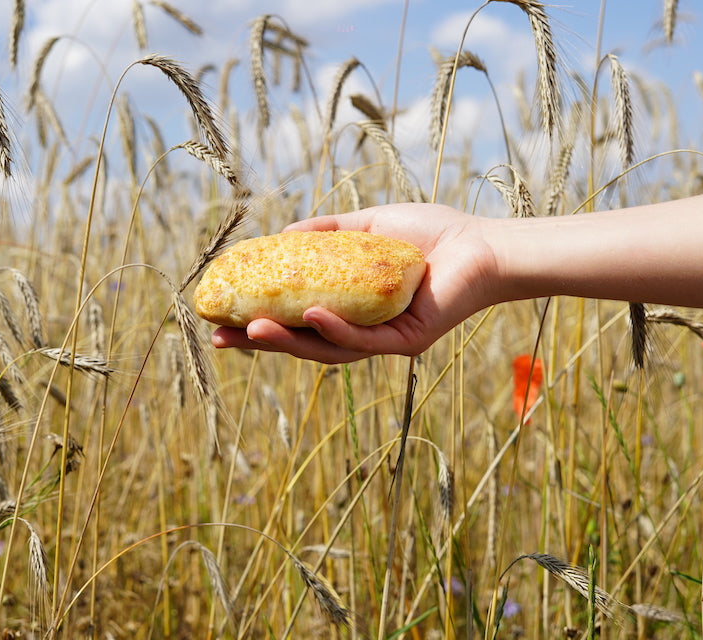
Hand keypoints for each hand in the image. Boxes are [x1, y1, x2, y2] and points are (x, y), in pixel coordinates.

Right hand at [210, 203, 498, 362]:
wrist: (482, 244)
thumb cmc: (430, 234)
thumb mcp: (366, 227)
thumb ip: (326, 233)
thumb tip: (280, 236)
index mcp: (350, 310)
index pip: (295, 321)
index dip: (258, 321)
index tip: (220, 317)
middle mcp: (362, 332)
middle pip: (303, 343)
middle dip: (261, 344)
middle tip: (220, 340)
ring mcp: (383, 342)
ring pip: (327, 349)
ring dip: (289, 342)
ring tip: (253, 330)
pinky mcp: (406, 343)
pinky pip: (364, 341)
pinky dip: (335, 330)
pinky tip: (311, 316)